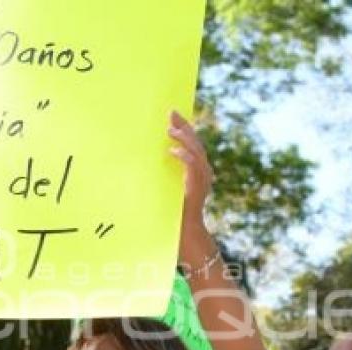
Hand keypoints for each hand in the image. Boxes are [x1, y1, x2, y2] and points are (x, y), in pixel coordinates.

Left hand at [168, 110, 213, 257]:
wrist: (184, 233)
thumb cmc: (173, 213)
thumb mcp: (167, 188)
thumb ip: (163, 174)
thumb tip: (147, 159)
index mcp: (197, 170)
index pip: (192, 144)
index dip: (184, 128)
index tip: (172, 116)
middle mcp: (203, 172)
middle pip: (196, 142)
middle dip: (184, 126)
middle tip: (171, 113)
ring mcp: (203, 180)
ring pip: (197, 152)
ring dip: (184, 139)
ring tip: (170, 130)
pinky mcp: (198, 188)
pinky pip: (193, 167)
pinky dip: (184, 157)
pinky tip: (172, 151)